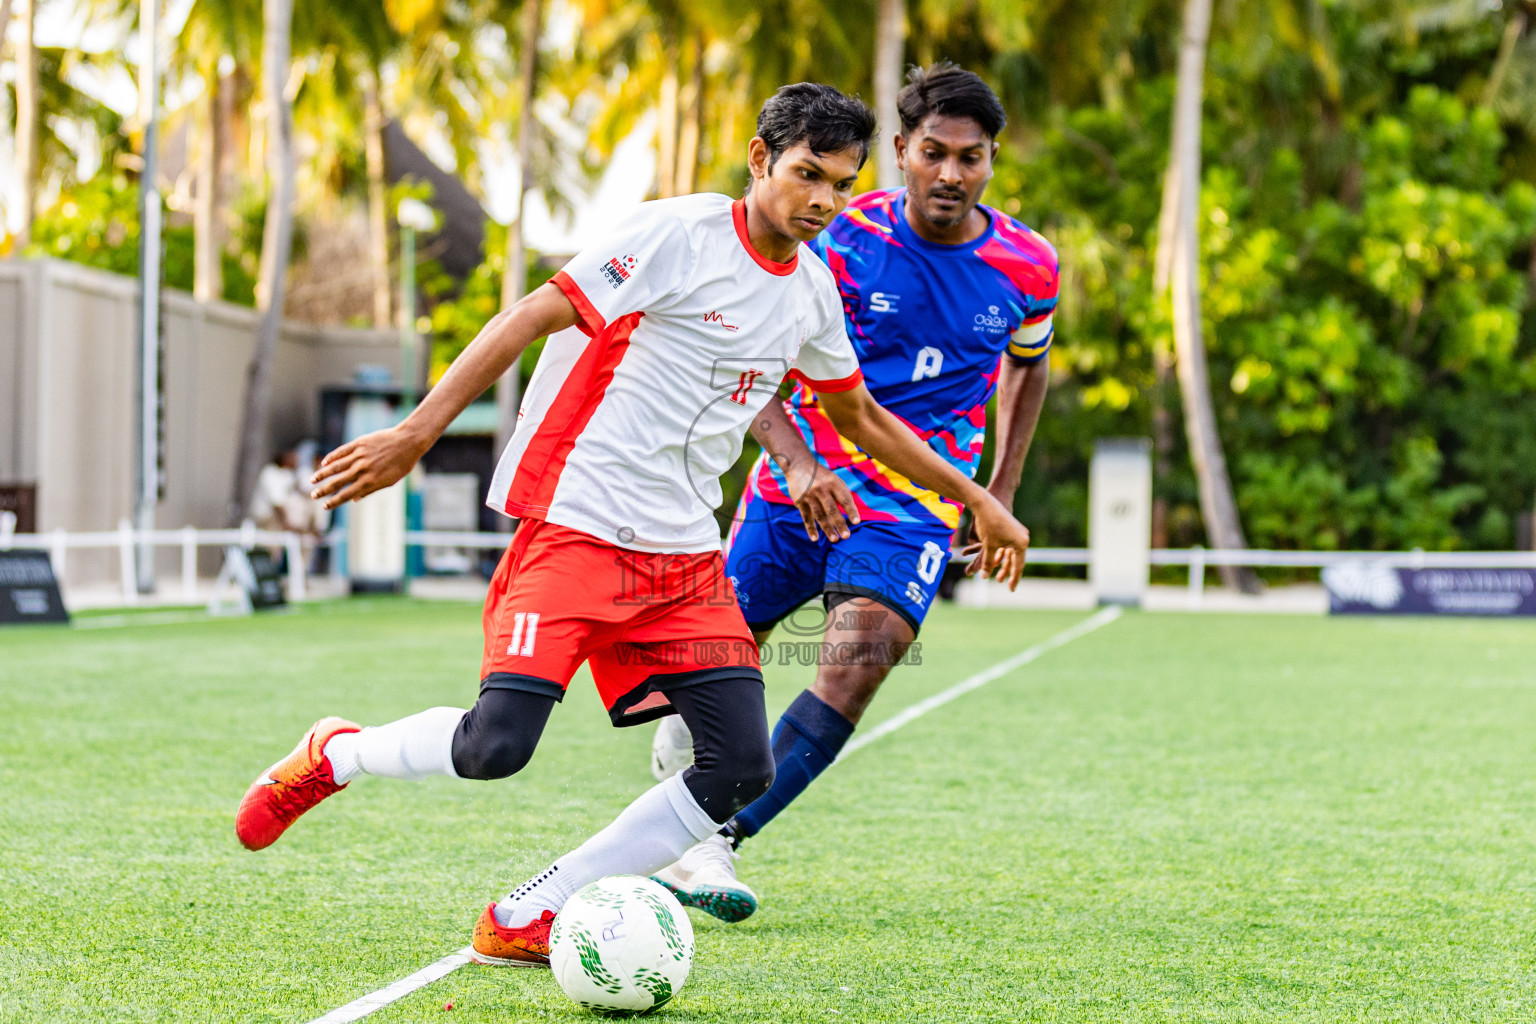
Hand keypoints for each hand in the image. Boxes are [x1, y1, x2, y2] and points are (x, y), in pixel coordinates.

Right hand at [310, 426, 426, 509]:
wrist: (408, 442)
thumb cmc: (401, 464)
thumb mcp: (389, 481)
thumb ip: (370, 490)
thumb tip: (354, 499)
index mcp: (370, 481)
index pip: (347, 494)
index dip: (334, 501)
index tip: (324, 506)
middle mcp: (362, 469)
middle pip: (338, 482)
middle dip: (323, 490)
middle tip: (312, 495)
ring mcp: (360, 455)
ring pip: (336, 466)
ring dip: (322, 474)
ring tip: (312, 479)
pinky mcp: (359, 443)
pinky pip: (342, 451)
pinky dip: (331, 457)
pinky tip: (324, 463)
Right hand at [784, 459, 859, 541]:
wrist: (798, 465)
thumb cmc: (822, 476)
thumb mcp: (834, 480)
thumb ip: (843, 494)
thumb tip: (853, 514)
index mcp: (833, 483)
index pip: (844, 499)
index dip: (851, 510)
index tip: (857, 522)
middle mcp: (821, 489)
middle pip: (832, 510)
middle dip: (840, 524)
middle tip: (847, 536)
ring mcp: (809, 496)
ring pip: (819, 515)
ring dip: (827, 529)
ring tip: (835, 539)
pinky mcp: (799, 501)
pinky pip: (806, 517)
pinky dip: (810, 528)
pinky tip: (815, 538)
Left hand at [962, 493, 1029, 589]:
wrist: (985, 503)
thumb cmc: (988, 525)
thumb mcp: (988, 546)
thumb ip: (988, 563)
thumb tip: (984, 577)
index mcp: (1021, 543)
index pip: (1018, 566)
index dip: (1014, 579)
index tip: (1011, 590)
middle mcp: (1022, 538)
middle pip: (1016, 560)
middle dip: (1009, 573)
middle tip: (1006, 585)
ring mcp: (1017, 532)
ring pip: (1011, 554)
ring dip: (1004, 565)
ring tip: (997, 577)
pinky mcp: (1011, 528)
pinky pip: (1008, 546)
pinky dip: (1002, 554)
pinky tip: (996, 561)